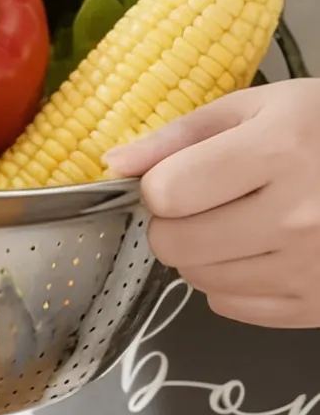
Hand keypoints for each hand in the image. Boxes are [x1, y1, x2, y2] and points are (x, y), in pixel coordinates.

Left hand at [108, 82, 319, 327]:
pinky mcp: (317, 306)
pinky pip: (232, 307)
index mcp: (279, 153)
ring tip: (241, 222)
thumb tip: (113, 165)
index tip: (184, 175)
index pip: (165, 194)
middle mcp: (295, 217)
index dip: (161, 184)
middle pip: (174, 244)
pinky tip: (262, 251)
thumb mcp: (262, 107)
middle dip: (174, 221)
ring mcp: (309, 269)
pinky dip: (232, 283)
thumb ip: (181, 135)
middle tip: (208, 201)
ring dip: (202, 253)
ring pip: (197, 279)